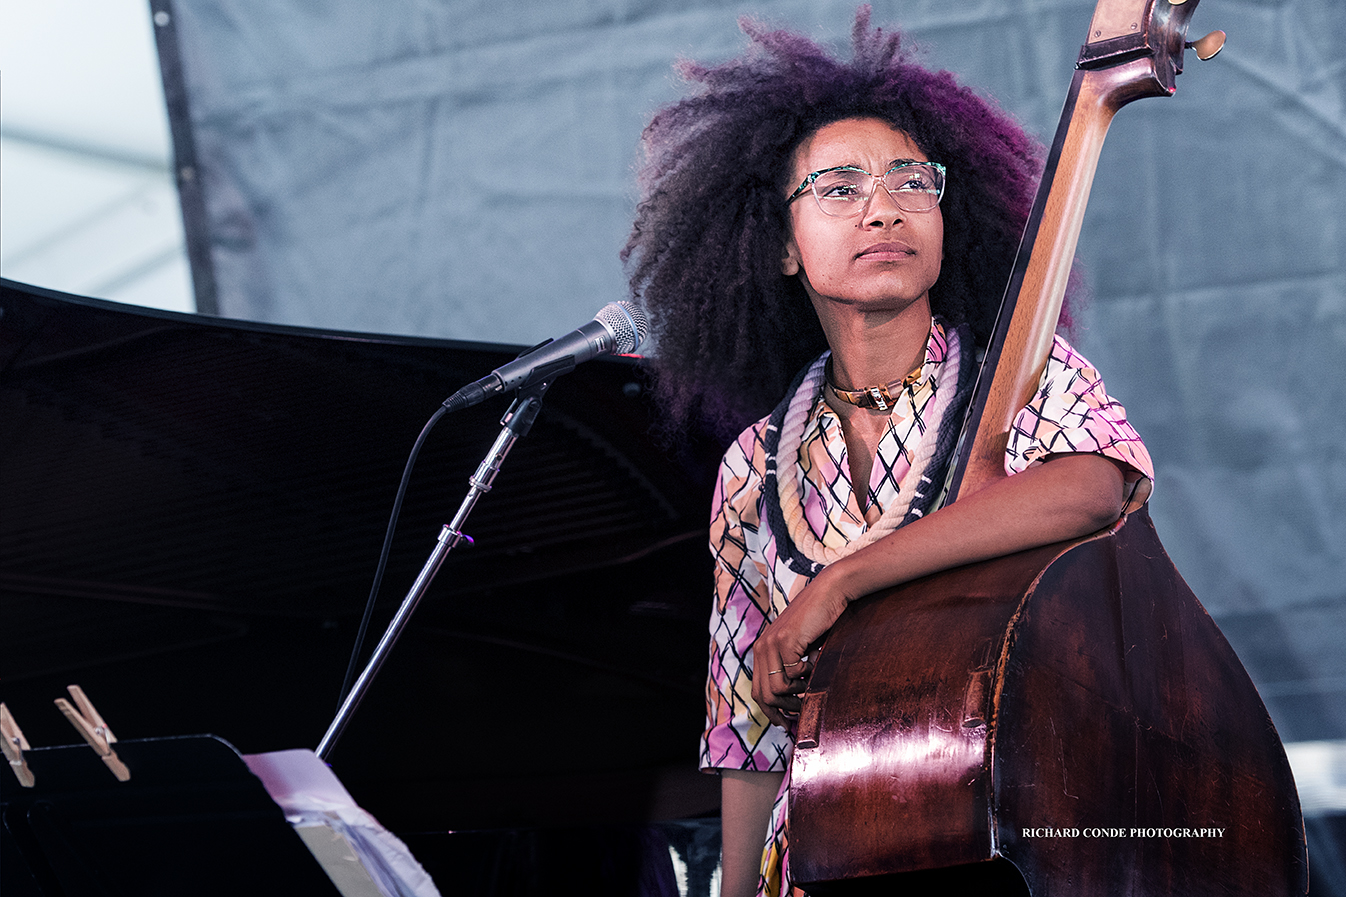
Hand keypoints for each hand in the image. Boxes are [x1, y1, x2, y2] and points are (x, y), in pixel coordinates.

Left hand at [751, 567, 852, 728]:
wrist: (829, 592)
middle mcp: (761, 648)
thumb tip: (795, 704)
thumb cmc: (819, 622)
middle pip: (763, 695)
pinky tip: (813, 663)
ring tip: (809, 683)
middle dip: (783, 709)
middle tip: (800, 711)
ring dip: (795, 693)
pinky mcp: (785, 641)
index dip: (771, 712)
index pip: (758, 692)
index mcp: (762, 651)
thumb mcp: (800, 649)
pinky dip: (805, 676)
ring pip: (775, 689)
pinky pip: (791, 674)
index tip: (786, 723)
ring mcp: (771, 644)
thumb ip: (792, 670)